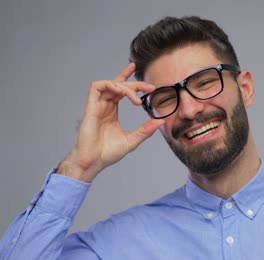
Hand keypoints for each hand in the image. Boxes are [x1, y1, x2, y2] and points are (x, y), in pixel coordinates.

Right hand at [57, 63, 163, 182]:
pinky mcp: (90, 107)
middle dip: (135, 84)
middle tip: (149, 88)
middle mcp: (104, 106)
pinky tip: (121, 92)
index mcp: (112, 111)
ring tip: (136, 98)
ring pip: (109, 84)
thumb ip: (145, 130)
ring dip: (124, 86)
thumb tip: (161, 121)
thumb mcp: (132, 140)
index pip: (121, 90)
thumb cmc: (107, 153)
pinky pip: (97, 87)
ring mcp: (97, 106)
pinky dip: (110, 85)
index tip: (148, 84)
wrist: (93, 162)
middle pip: (118, 85)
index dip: (131, 80)